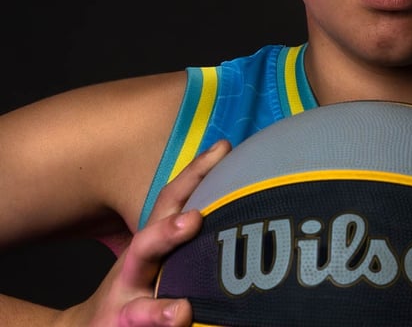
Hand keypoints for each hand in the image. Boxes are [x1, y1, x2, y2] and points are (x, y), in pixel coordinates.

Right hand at [62, 140, 230, 326]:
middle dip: (168, 233)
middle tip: (194, 220)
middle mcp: (134, 271)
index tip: (223, 149)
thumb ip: (187, 225)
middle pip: (145, 247)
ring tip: (180, 313)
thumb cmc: (138, 282)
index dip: (195, 174)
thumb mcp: (158, 250)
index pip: (171, 201)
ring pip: (138, 311)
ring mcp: (125, 309)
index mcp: (149, 243)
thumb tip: (239, 193)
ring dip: (158, 311)